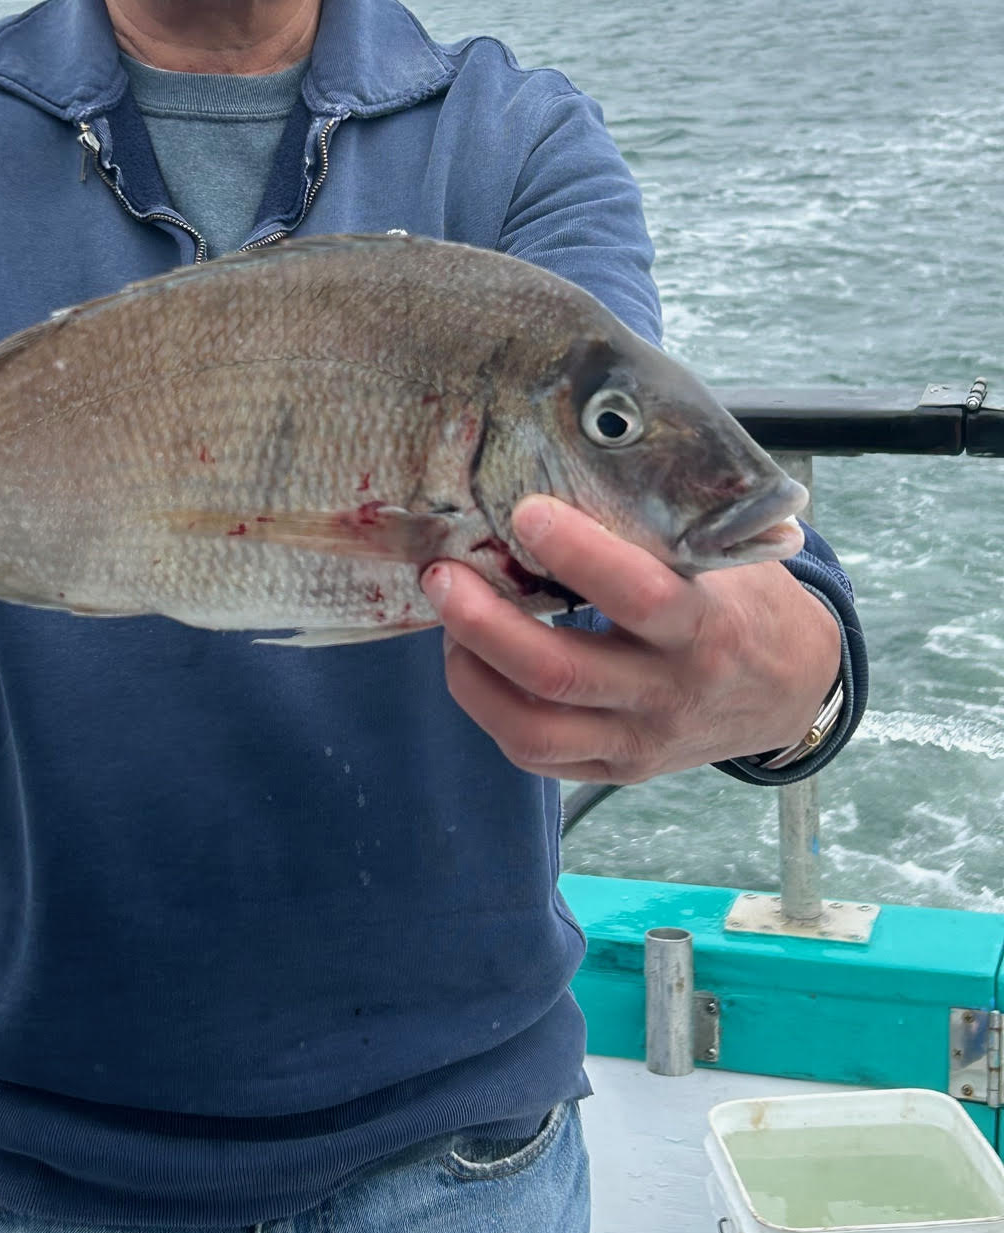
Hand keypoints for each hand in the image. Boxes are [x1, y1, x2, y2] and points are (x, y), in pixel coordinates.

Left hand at [421, 494, 840, 782]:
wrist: (792, 687)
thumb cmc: (744, 600)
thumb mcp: (724, 557)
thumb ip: (659, 528)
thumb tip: (565, 464)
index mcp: (706, 627)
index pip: (639, 596)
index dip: (577, 553)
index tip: (527, 510)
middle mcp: (670, 693)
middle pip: (557, 672)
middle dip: (482, 621)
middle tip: (441, 573)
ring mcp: (641, 740)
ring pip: (532, 729)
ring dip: (471, 671)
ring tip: (447, 620)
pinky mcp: (618, 768)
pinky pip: (537, 755)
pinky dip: (490, 709)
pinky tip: (474, 663)